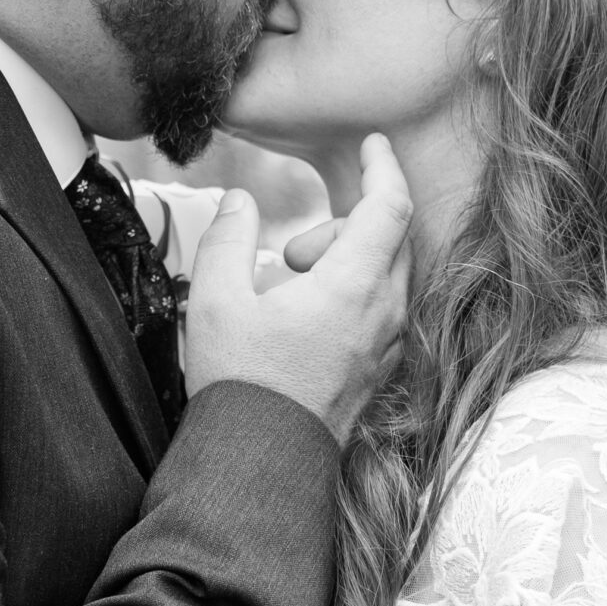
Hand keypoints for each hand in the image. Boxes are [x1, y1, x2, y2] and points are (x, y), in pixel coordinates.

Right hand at [184, 135, 412, 443]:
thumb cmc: (240, 381)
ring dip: (346, 263)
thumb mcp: (216, 299)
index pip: (390, 206)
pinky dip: (354, 295)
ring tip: (288, 293)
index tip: (373, 144)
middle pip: (389, 238)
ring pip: (387, 276)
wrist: (261, 461)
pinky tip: (306, 319)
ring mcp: (387, 345)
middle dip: (344, 225)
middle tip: (287, 255)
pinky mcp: (380, 371)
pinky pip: (382, 311)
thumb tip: (239, 200)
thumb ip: (227, 237)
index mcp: (353, 285)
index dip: (384, 167)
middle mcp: (383, 312)